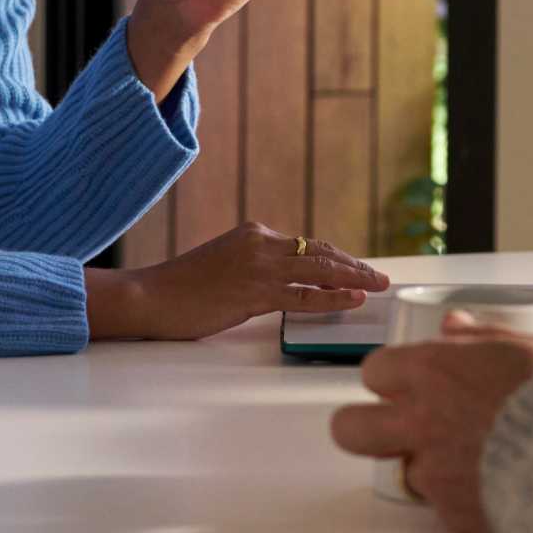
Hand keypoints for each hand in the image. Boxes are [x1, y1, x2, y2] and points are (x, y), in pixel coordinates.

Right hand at [85, 221, 388, 340]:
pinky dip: (333, 296)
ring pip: (318, 268)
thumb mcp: (226, 266)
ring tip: (379, 284)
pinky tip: (354, 299)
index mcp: (254, 233)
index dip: (336, 257)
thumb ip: (257, 269)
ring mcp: (258, 266)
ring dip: (354, 277)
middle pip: (319, 251)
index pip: (307, 244)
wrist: (152, 296)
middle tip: (381, 275)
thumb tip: (288, 284)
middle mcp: (260, 242)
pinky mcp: (254, 291)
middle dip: (354, 264)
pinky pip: (304, 294)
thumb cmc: (184, 289)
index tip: (358, 267)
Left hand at [330, 313, 532, 532]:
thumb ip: (479, 336)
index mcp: (432, 372)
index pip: (374, 370)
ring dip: (426, 465)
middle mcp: (421, 423)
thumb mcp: (530, 346)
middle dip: (365, 425)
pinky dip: (463, 498)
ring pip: (403, 471)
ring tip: (466, 459)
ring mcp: (436, 474)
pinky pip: (444, 507)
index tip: (406, 379)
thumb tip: (454, 325)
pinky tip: (495, 484)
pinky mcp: (457, 517)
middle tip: (393, 425)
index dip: (389, 376)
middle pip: (350, 428)